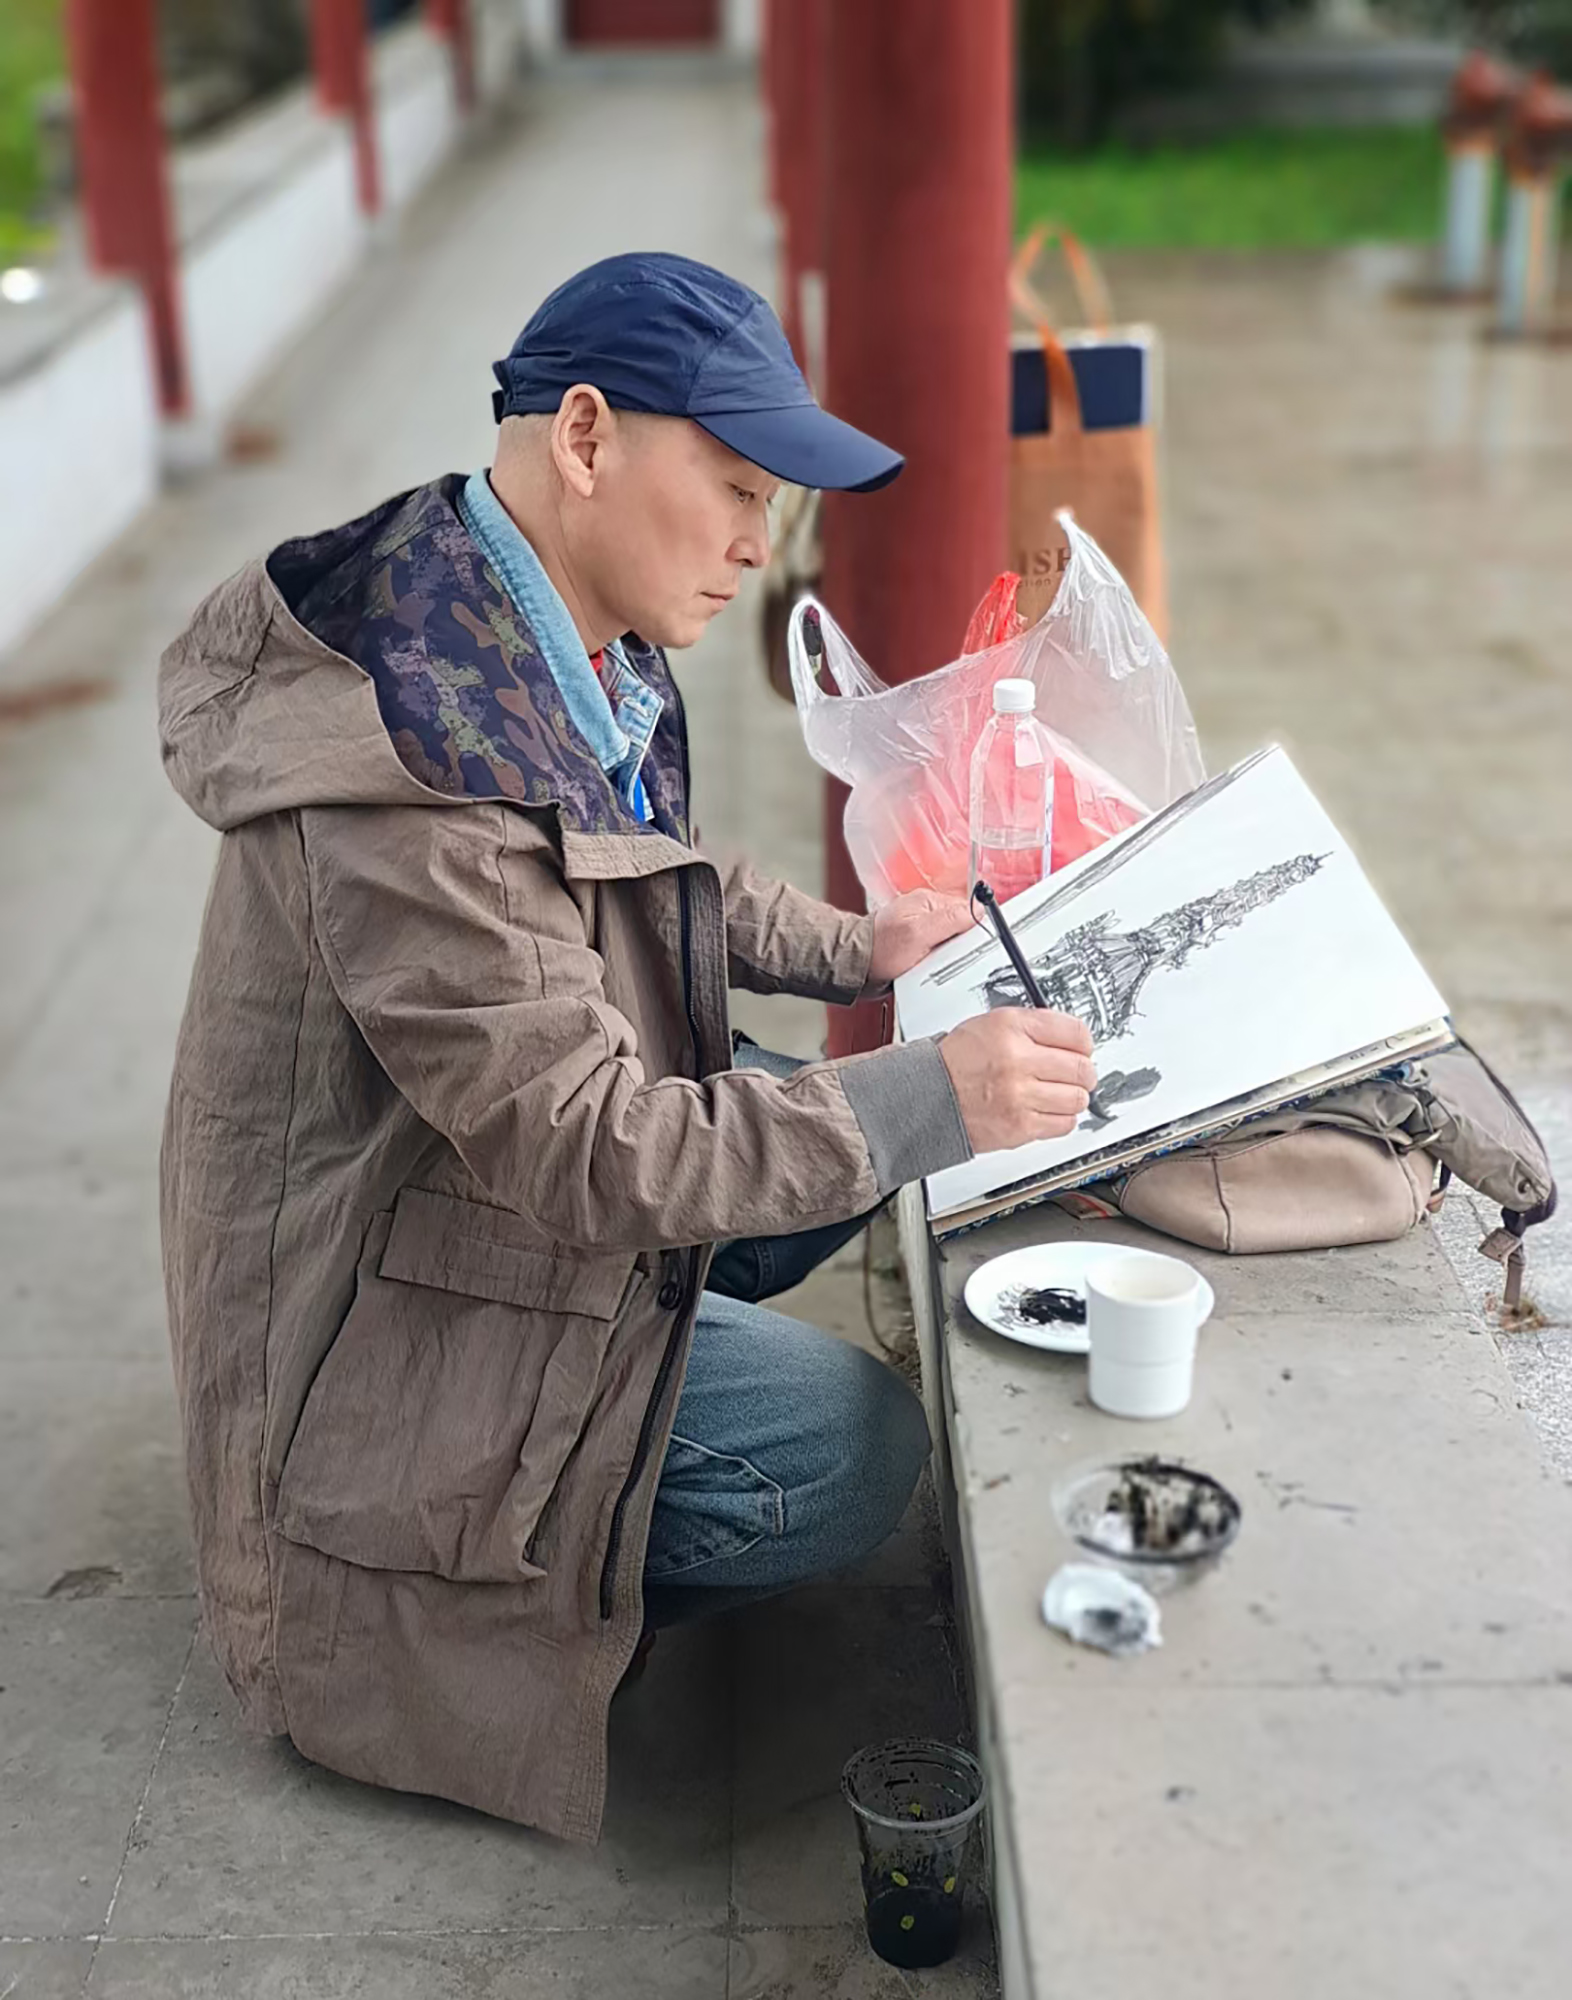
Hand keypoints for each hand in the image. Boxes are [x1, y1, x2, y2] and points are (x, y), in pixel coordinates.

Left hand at [867, 889, 972, 986]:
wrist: (856, 969)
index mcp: (929, 902)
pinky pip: (941, 956)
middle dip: (963, 946)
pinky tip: (932, 970)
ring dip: (951, 958)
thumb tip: (978, 910)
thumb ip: (949, 920)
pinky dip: (940, 965)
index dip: (976, 929)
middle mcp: (927, 914)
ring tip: (937, 965)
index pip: (968, 910)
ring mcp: (923, 931)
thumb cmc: (879, 949)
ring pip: (953, 945)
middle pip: (962, 928)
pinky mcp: (920, 948)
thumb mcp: (918, 933)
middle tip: (951, 958)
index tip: (979, 945)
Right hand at [940, 1009, 1096, 1153]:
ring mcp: (1020, 1096)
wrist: (928, 1096)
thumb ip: (1033, 1026)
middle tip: (1078, 1073)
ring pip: (1077, 1098)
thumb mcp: (991, 1024)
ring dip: (1074, 1097)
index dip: (1084, 1042)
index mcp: (1011, 1028)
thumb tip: (1071, 1038)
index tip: (1083, 1048)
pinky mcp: (1020, 1127)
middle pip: (1081, 1068)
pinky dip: (1062, 1118)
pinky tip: (1047, 1110)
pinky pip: (1064, 1124)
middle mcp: (1017, 1060)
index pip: (1075, 1032)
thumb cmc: (958, 1062)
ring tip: (1060, 1093)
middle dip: (1084, 1072)